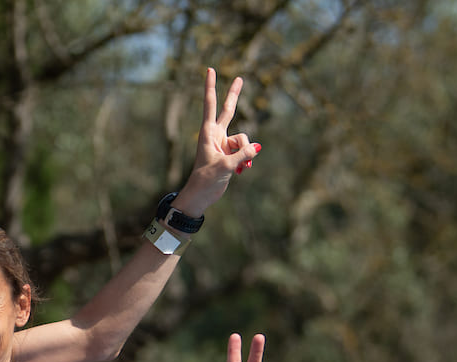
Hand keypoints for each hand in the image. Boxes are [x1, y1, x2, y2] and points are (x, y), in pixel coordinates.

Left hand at [172, 68, 260, 216]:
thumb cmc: (206, 181)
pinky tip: (241, 171)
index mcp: (208, 133)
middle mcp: (216, 135)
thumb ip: (241, 155)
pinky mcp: (231, 154)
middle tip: (240, 77)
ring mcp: (224, 144)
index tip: (210, 69)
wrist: (200, 196)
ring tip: (239, 167)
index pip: (210, 105)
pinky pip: (246, 150)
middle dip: (234, 95)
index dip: (211, 86)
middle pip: (229, 110)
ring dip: (246, 152)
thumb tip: (256, 148)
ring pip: (244, 139)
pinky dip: (247, 160)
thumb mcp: (224, 167)